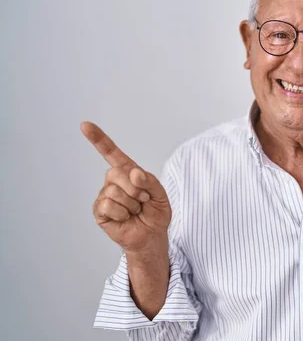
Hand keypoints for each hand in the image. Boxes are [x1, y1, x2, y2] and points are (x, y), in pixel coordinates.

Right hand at [81, 122, 170, 253]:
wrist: (152, 235)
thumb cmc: (155, 212)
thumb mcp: (160, 193)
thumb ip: (149, 180)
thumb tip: (133, 173)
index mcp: (127, 172)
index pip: (111, 152)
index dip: (98, 139)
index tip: (85, 125)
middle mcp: (113, 181)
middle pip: (116, 173)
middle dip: (136, 189)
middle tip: (143, 200)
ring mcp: (104, 195)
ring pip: (114, 191)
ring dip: (131, 204)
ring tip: (135, 210)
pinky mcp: (99, 211)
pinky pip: (108, 205)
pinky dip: (122, 213)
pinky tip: (125, 218)